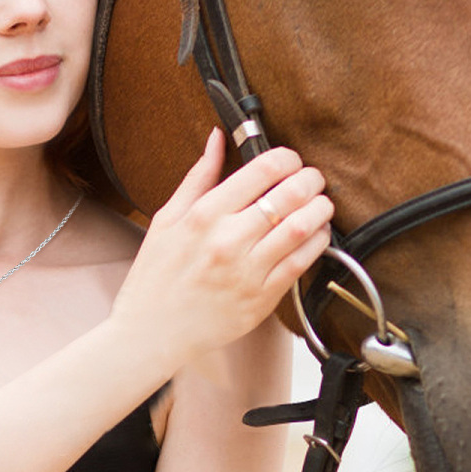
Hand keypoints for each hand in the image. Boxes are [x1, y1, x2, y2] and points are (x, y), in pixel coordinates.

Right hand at [112, 130, 332, 367]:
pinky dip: (317, 243)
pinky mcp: (261, 298)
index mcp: (204, 215)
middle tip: (312, 179)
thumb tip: (218, 138)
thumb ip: (198, 177)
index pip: (261, 169)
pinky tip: (316, 235)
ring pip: (302, 227)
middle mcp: (227, 240)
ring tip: (319, 204)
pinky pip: (301, 263)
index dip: (286, 158)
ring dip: (320, 209)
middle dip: (310, 179)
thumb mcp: (166, 219)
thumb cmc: (155, 278)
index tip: (289, 160)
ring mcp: (247, 271)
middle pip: (289, 194)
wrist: (150, 333)